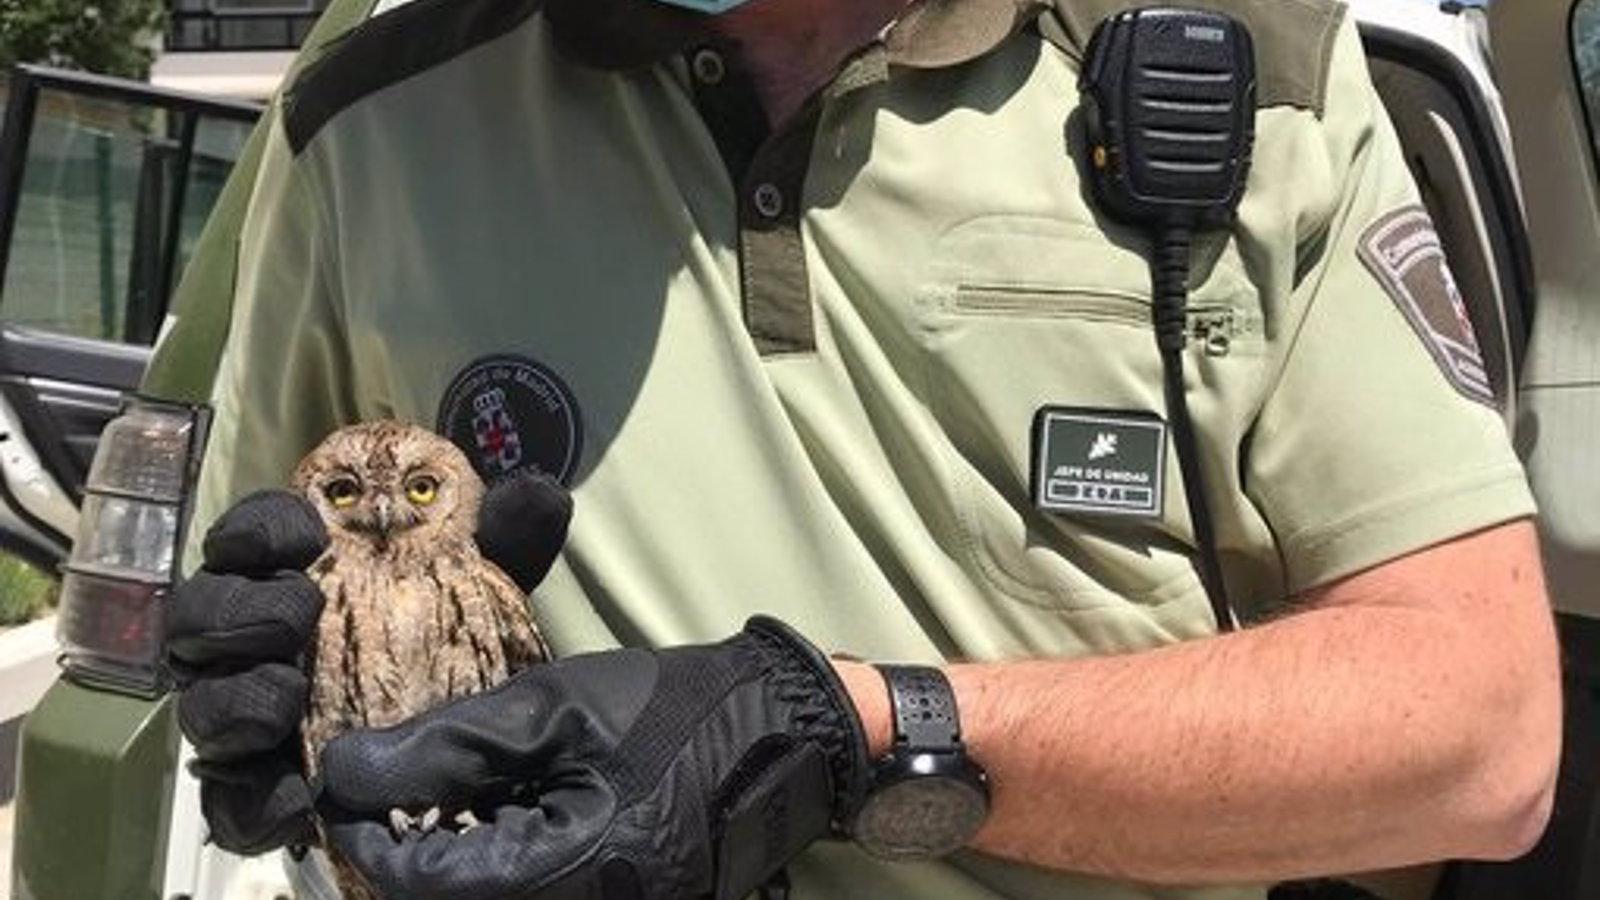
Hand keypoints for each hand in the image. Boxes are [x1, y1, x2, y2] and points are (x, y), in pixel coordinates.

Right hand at [167, 470, 571, 853]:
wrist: (448, 726)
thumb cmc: (445, 631)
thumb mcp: (481, 582)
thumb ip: (503, 536)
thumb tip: (539, 494)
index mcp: (285, 572)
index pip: (246, 534)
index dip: (258, 526)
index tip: (304, 532)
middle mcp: (246, 637)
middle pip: (201, 614)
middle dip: (238, 606)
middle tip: (297, 609)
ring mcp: (241, 713)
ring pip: (202, 704)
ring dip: (235, 697)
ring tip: (285, 698)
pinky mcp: (255, 786)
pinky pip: (230, 800)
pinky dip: (254, 800)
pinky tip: (296, 799)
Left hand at [316, 617, 871, 899]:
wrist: (781, 730)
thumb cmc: (672, 710)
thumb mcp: (550, 710)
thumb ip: (443, 747)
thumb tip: (343, 772)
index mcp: (561, 876)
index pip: (418, 883)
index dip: (364, 833)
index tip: (345, 782)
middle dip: (404, 856)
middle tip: (386, 794)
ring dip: (448, 864)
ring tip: (439, 802)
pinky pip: (533, 895)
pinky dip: (496, 865)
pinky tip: (498, 817)